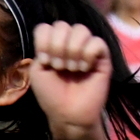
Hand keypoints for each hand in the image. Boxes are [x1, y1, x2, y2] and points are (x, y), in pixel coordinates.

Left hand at [30, 21, 111, 139]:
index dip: (44, 40)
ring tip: (71, 69)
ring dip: (72, 50)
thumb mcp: (37, 71)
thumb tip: (53, 35)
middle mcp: (69, 44)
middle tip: (58, 67)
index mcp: (51, 46)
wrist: (68, 114)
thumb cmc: (52, 95)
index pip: (46, 27)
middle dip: (57, 46)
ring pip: (81, 29)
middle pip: (62, 25)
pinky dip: (88, 54)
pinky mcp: (102, 57)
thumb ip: (41, 49)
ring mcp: (86, 49)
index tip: (45, 61)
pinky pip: (97, 42)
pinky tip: (85, 68)